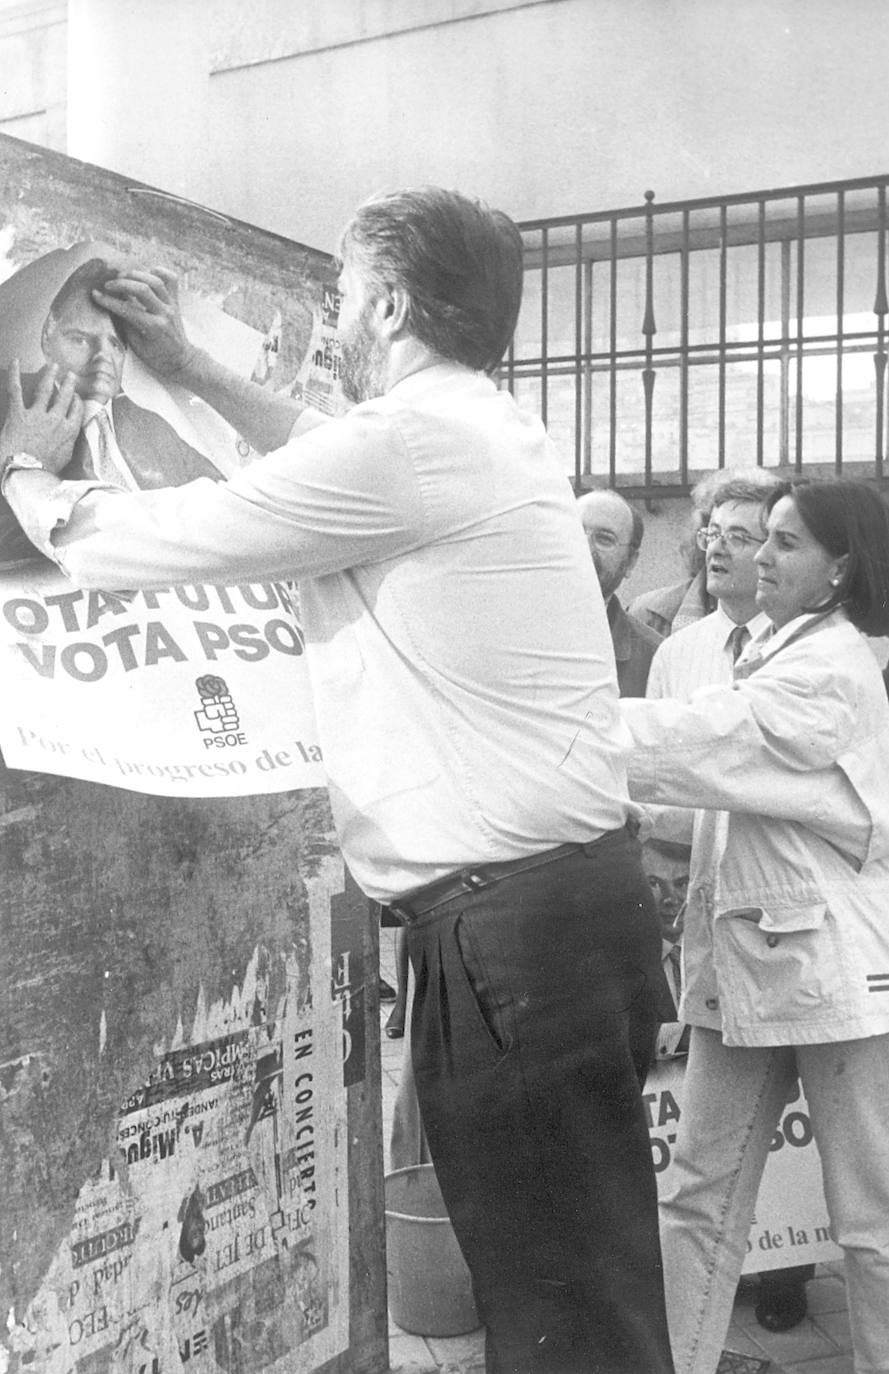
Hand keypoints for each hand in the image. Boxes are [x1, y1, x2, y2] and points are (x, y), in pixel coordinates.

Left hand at [0, 360, 82, 473]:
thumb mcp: (65, 459)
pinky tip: (16, 362)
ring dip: (50, 376)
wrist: (26, 472)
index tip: (76, 396)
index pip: (77, 411)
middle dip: (67, 384)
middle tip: (70, 375)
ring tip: (53, 366)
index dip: (77, 401)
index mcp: (69, 432)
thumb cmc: (45, 470)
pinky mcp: (18, 413)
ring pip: (45, 390)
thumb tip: (70, 439)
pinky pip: (16, 390)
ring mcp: (37, 415)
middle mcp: (56, 420)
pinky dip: (15, 375)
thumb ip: (68, 445)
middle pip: (64, 397)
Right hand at [92, 267, 197, 381]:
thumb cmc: (156, 356)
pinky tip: (147, 272)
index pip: (127, 309)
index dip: (109, 301)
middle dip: (121, 283)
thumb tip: (112, 306)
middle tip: (108, 284)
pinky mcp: (176, 301)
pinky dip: (159, 272)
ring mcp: (172, 305)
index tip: (95, 294)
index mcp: (154, 328)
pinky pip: (171, 280)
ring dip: (137, 274)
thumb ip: (126, 324)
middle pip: (143, 289)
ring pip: (156, 280)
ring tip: (122, 276)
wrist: (180, 360)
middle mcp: (165, 313)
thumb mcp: (137, 344)